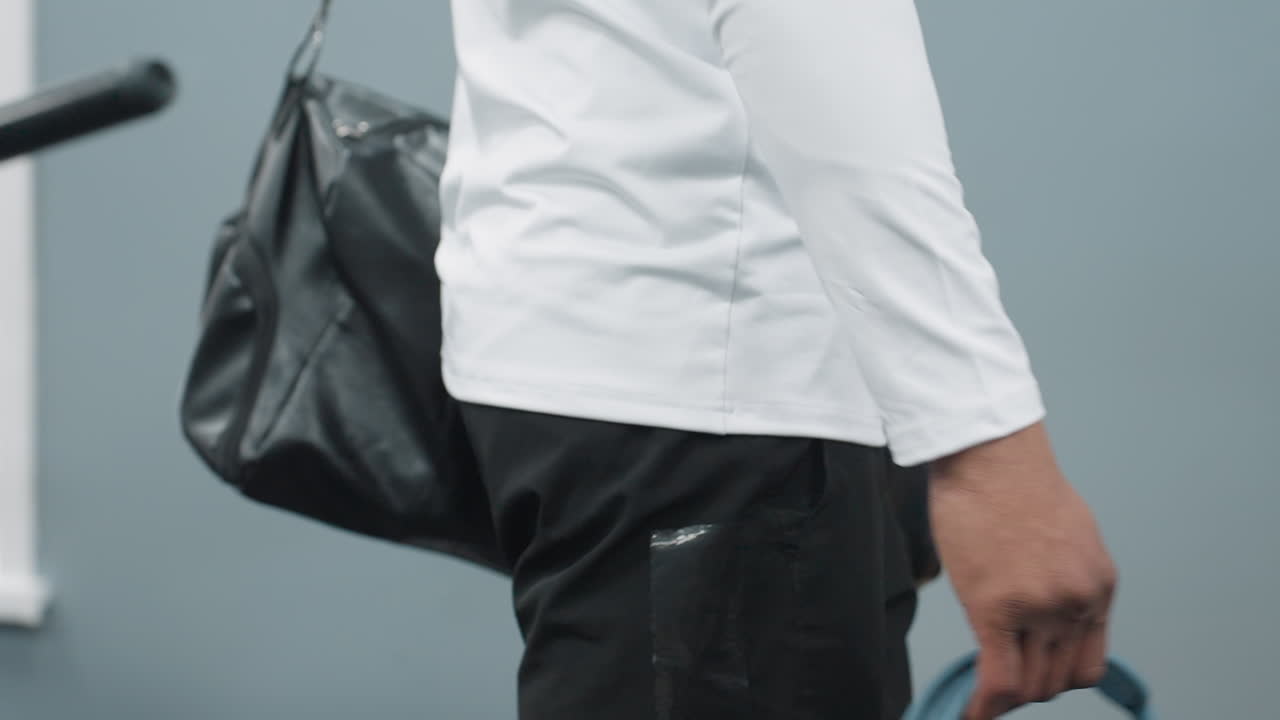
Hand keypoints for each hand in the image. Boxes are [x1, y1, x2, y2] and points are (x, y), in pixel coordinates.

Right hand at [929, 422, 1116, 718]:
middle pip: (1057, 680)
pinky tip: (973, 713)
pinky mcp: (996, 607)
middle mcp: (1076, 603)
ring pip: (1028, 684)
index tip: (1030, 677)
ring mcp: (1039, 609)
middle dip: (1027, 687)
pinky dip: (986, 705)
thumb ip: (1060, 577)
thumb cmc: (1015, 481)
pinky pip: (998, 676)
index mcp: (1096, 585)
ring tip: (983, 696)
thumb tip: (1037, 603)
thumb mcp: (1065, 535)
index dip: (1055, 678)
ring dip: (1004, 696)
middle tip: (998, 683)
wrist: (992, 454)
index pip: (1087, 664)